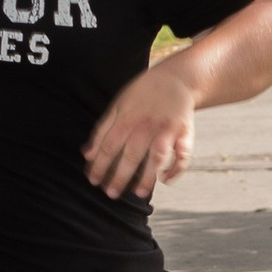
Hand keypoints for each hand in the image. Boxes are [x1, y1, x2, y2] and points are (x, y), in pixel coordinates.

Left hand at [83, 61, 199, 200]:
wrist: (177, 77)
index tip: (93, 181)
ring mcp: (166, 130)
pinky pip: (183, 154)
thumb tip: (87, 154)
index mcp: (127, 118)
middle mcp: (146, 126)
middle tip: (111, 194)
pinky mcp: (184, 133)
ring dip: (148, 177)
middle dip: (120, 176)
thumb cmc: (143, 93)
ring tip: (139, 194)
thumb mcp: (118, 105)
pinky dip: (177, 168)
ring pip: (157, 157)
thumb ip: (102, 129)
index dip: (100, 165)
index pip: (109, 146)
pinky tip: (166, 180)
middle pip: (131, 155)